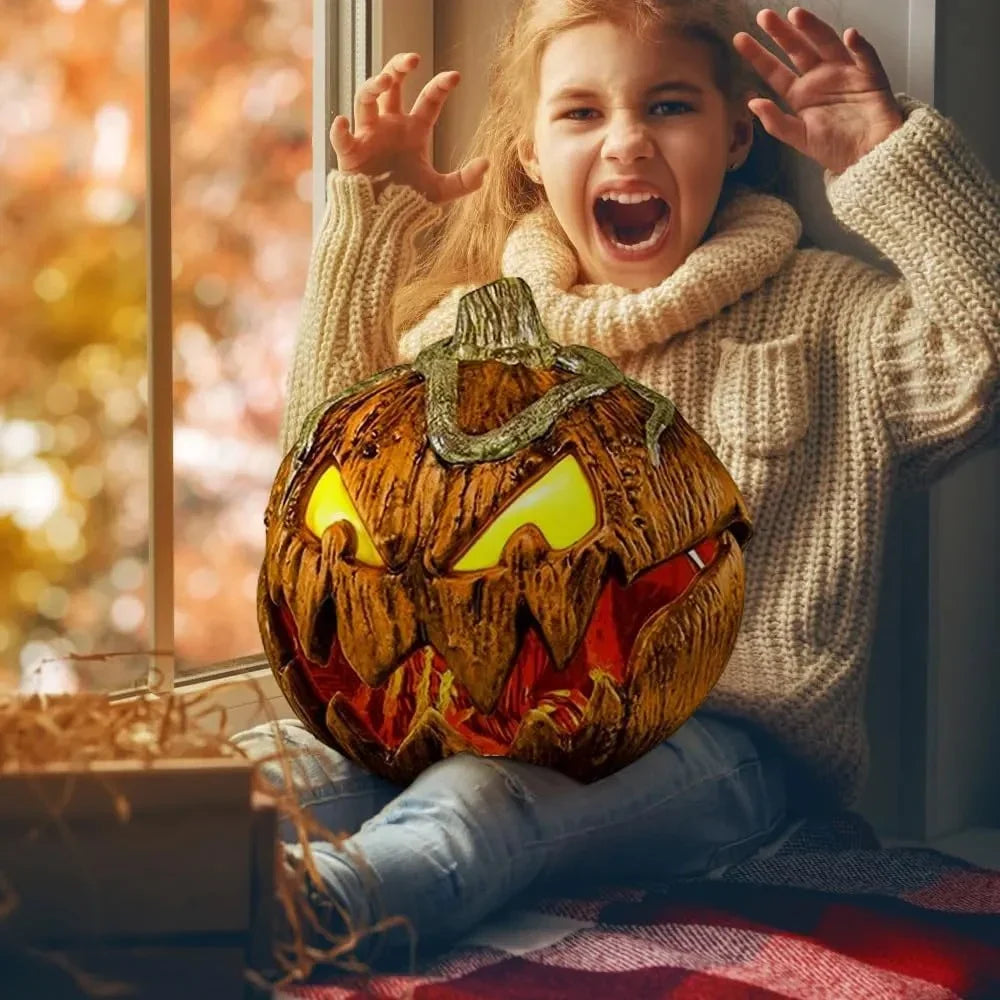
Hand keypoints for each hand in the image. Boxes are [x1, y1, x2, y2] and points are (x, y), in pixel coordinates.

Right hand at [331, 52, 488, 202]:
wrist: (383, 221)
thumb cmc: (408, 201)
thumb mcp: (441, 191)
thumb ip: (465, 180)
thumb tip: (487, 164)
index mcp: (414, 130)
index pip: (429, 99)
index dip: (441, 86)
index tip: (455, 77)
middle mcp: (391, 125)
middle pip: (392, 85)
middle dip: (399, 67)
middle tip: (413, 59)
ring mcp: (369, 135)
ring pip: (366, 98)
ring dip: (372, 85)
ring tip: (385, 80)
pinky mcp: (350, 152)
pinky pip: (341, 137)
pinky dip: (339, 129)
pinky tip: (342, 122)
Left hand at [733, 6, 903, 175]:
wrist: (868, 157)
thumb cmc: (834, 148)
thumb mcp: (799, 138)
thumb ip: (776, 122)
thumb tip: (752, 103)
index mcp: (800, 94)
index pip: (775, 71)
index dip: (758, 55)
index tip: (740, 39)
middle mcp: (819, 78)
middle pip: (797, 49)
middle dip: (781, 33)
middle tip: (764, 16)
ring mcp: (844, 72)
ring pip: (826, 43)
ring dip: (813, 28)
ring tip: (797, 15)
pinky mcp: (869, 75)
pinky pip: (865, 56)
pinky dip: (858, 46)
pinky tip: (849, 36)